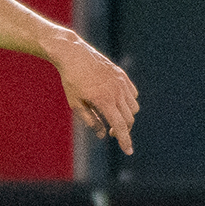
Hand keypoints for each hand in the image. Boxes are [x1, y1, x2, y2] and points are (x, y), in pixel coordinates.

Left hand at [44, 28, 138, 154]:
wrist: (73, 54)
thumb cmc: (71, 80)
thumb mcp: (76, 103)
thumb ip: (91, 120)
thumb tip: (102, 135)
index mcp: (103, 100)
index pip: (120, 126)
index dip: (125, 141)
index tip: (128, 151)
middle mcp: (116, 92)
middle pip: (129, 119)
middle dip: (123, 130)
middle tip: (111, 134)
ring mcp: (121, 82)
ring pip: (133, 107)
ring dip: (127, 117)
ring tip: (113, 117)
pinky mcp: (122, 75)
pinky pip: (132, 94)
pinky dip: (129, 103)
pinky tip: (117, 104)